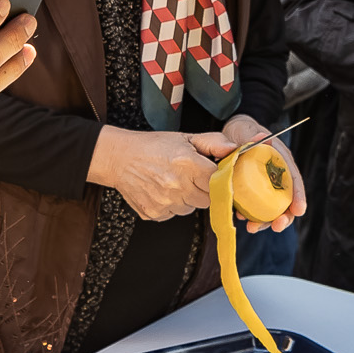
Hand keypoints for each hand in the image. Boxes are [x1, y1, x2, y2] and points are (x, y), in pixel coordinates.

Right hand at [86, 126, 229, 220]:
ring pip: (190, 208)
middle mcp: (176, 185)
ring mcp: (164, 202)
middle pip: (207, 200)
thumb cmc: (152, 146)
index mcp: (187, 164)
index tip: (210, 175)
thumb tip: (234, 149)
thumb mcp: (184, 137)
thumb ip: (212, 143)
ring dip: (187, 199)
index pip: (218, 182)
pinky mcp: (154, 213)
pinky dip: (171, 206)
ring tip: (173, 183)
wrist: (119, 158)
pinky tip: (161, 191)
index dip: (216, 179)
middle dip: (202, 190)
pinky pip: (173, 215)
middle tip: (190, 177)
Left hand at [216, 114, 306, 231]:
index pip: (294, 180)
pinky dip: (248, 216)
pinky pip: (253, 208)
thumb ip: (255, 139)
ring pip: (270, 209)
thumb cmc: (245, 131)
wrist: (231, 134)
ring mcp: (264, 186)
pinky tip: (240, 220)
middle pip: (286, 201)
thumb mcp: (249, 132)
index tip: (299, 210)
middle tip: (276, 226)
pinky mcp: (251, 192)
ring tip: (252, 229)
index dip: (298, 196)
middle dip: (284, 217)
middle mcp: (276, 176)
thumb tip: (263, 140)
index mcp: (281, 161)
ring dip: (263, 222)